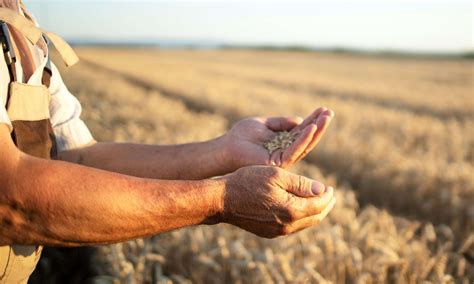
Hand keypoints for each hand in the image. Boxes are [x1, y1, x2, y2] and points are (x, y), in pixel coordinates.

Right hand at [221, 166, 335, 237]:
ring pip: (304, 224)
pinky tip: (299, 208)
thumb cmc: (248, 181)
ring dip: (314, 212)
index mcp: (291, 210)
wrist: (223, 200)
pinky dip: (300, 217)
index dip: (328, 195)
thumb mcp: (277, 175)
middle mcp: (287, 225)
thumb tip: (322, 190)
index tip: (331, 187)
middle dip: (325, 206)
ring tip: (318, 201)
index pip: (319, 205)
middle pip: (315, 217)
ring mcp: (277, 231)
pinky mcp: (269, 232)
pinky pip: (292, 227)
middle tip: (330, 195)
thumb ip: (301, 183)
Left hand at [224, 107, 333, 168]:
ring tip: (326, 118)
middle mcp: (286, 151)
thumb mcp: (264, 123)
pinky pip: (294, 150)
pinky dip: (304, 139)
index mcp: (283, 142)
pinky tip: (311, 127)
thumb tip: (300, 120)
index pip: (302, 131)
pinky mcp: (278, 162)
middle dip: (319, 125)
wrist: (227, 147)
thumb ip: (281, 122)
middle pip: (307, 138)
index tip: (323, 109)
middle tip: (330, 112)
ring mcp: (283, 158)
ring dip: (316, 131)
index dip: (313, 120)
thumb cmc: (242, 136)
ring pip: (305, 145)